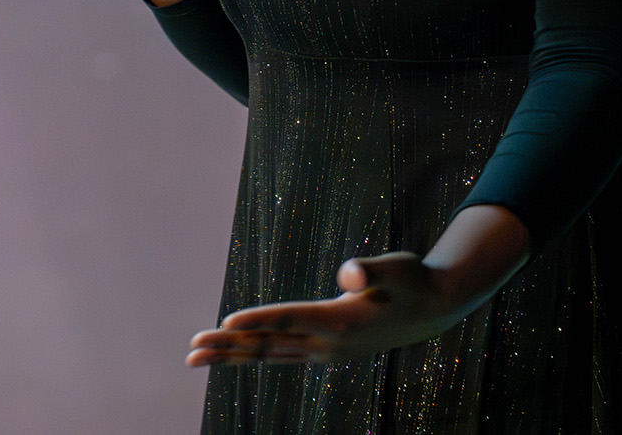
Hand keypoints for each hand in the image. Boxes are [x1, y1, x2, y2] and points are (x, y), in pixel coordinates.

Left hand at [185, 253, 459, 366]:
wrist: (431, 311)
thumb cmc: (412, 280)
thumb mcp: (396, 266)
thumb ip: (372, 270)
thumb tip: (350, 274)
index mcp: (341, 321)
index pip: (289, 320)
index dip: (258, 320)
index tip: (224, 323)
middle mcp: (328, 344)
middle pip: (268, 345)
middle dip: (227, 347)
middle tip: (190, 351)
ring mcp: (324, 352)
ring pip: (267, 355)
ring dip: (230, 354)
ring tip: (194, 356)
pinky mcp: (323, 351)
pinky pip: (277, 355)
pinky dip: (251, 353)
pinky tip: (230, 352)